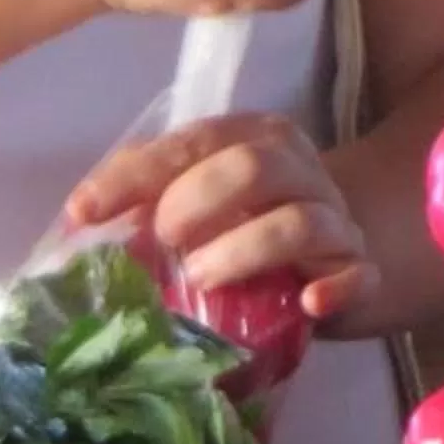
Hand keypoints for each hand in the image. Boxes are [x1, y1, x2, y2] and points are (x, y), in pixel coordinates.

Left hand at [65, 111, 372, 322]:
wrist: (342, 254)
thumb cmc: (251, 227)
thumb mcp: (201, 200)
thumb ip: (151, 195)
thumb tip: (82, 218)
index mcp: (255, 139)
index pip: (193, 142)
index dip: (135, 176)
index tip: (85, 211)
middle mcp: (299, 170)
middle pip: (254, 166)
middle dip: (198, 199)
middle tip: (163, 238)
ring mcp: (336, 221)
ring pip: (300, 221)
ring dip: (246, 249)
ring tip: (202, 278)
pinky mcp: (362, 272)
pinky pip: (356, 275)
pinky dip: (335, 288)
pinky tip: (309, 304)